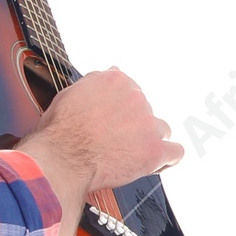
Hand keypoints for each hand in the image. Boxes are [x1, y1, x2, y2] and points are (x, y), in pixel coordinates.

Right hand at [22, 68, 183, 199]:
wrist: (63, 158)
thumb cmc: (60, 130)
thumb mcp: (71, 94)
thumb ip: (95, 83)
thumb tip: (110, 73)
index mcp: (117, 81)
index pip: (130, 91)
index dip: (122, 109)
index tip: (113, 121)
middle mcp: (137, 98)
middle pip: (145, 111)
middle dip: (133, 126)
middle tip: (113, 142)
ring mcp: (148, 124)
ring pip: (161, 130)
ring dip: (148, 140)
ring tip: (130, 154)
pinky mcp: (154, 151)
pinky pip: (174, 152)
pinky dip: (167, 157)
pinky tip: (156, 162)